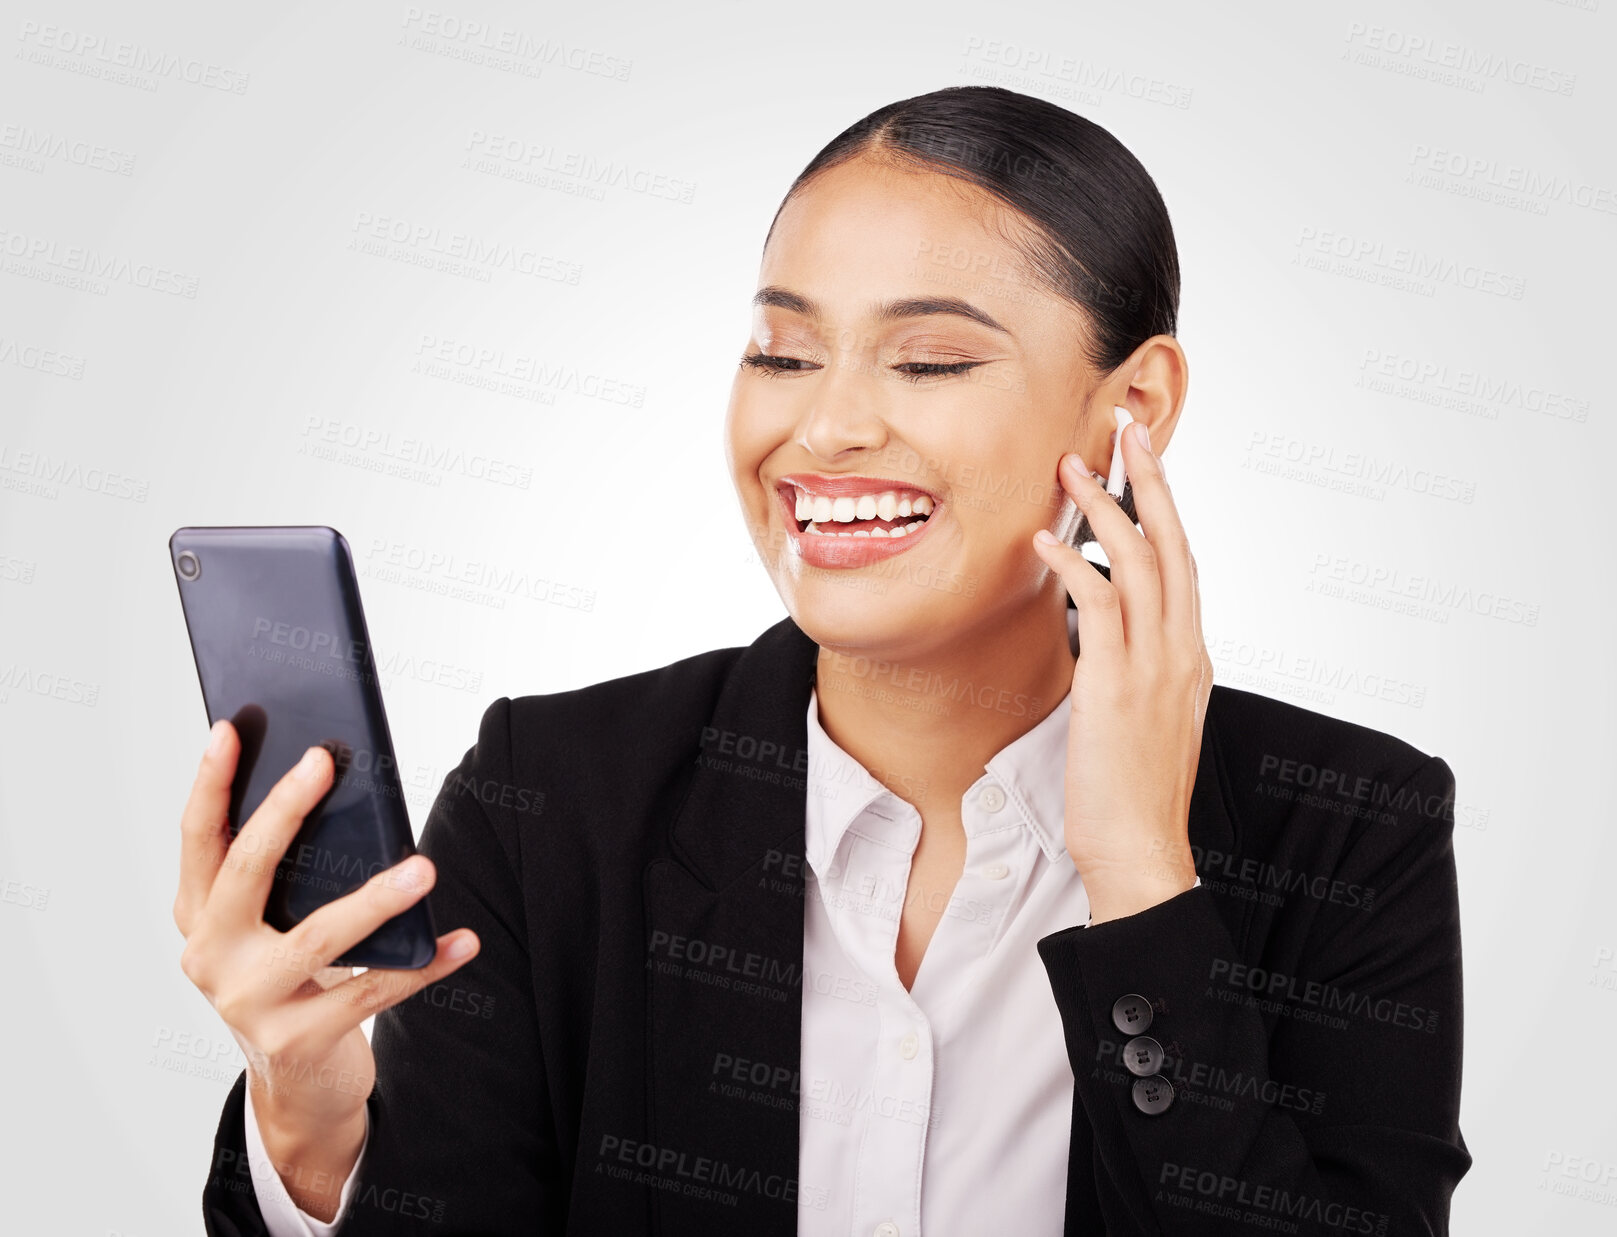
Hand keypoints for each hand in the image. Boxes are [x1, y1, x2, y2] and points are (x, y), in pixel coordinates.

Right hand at [174, 720, 481, 1217]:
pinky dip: (423, 965)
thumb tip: (339, 789)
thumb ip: (291, 875)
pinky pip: (374, 992)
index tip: (230, 728)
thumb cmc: (296, 979)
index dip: (210, 784)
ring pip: (320, 938)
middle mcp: (211, 958)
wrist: (298, 1085)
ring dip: (377, 899)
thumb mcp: (275, 926)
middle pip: (246, 873)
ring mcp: (250, 1004)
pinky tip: (462, 940)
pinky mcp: (297, 1042)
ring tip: (425, 868)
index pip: (199, 839)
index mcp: (199, 917)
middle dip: (284, 811)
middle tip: (325, 761)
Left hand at [1031, 420, 1212, 923]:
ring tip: (1072, 465)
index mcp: (1191, 656)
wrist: (1140, 849)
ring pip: (1139, 561)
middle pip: (1173, 543)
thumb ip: (1133, 670)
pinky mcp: (1118, 684)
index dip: (1166, 508)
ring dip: (1104, 506)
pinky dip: (1073, 563)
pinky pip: (1098, 605)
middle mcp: (1182, 650)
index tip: (1145, 464)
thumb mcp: (1145, 719)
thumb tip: (1104, 638)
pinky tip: (1046, 539)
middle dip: (1150, 479)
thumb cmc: (1132, 792)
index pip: (1184, 563)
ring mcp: (1155, 665)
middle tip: (1126, 427)